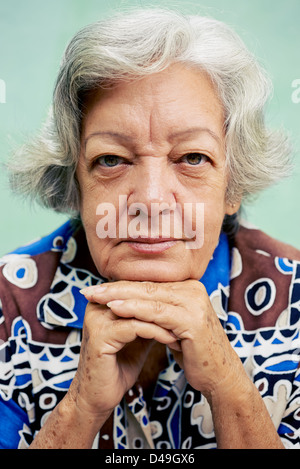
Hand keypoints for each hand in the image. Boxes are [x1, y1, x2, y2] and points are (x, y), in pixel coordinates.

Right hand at [68, 286, 177, 419]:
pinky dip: (157, 332)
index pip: (137, 288)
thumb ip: (148, 318)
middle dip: (165, 304)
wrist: (98, 397)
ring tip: (185, 327)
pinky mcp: (100, 336)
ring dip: (165, 319)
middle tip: (190, 311)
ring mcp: (96, 320)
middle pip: (137, 295)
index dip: (162, 295)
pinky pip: (136, 327)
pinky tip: (173, 339)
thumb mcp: (137, 336)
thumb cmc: (118, 367)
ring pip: (138, 310)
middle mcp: (96, 306)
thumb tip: (173, 304)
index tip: (185, 305)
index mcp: (102, 301)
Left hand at [78, 280, 244, 403]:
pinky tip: (114, 309)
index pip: (149, 285)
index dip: (122, 286)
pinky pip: (156, 313)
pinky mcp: (192, 320)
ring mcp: (194, 303)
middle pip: (147, 287)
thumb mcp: (174, 327)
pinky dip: (133, 310)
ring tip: (96, 297)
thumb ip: (159, 311)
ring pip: (149, 297)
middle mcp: (193, 290)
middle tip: (90, 290)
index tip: (98, 289)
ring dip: (119, 296)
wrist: (220, 377)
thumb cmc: (195, 354)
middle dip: (115, 288)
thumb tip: (131, 302)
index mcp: (189, 288)